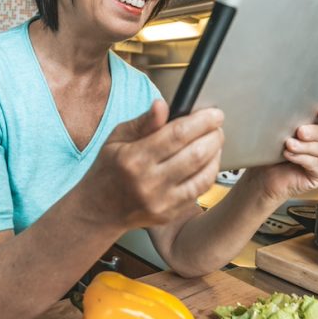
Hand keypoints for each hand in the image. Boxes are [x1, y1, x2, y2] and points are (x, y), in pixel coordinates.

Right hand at [80, 100, 223, 228]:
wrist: (100, 210)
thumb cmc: (109, 169)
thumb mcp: (117, 138)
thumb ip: (143, 122)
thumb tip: (163, 104)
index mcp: (134, 158)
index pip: (177, 135)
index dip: (202, 121)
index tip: (214, 113)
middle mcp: (149, 182)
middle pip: (195, 154)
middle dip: (214, 135)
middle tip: (217, 124)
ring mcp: (161, 202)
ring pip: (203, 174)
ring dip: (216, 153)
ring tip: (215, 140)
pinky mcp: (170, 214)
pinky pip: (200, 190)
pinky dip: (210, 172)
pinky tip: (209, 160)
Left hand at [244, 107, 317, 202]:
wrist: (264, 179)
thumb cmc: (272, 157)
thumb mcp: (280, 135)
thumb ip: (289, 124)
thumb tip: (287, 110)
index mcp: (316, 133)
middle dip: (314, 132)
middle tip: (300, 131)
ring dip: (305, 146)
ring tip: (290, 145)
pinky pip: (317, 165)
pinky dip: (303, 159)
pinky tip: (290, 156)